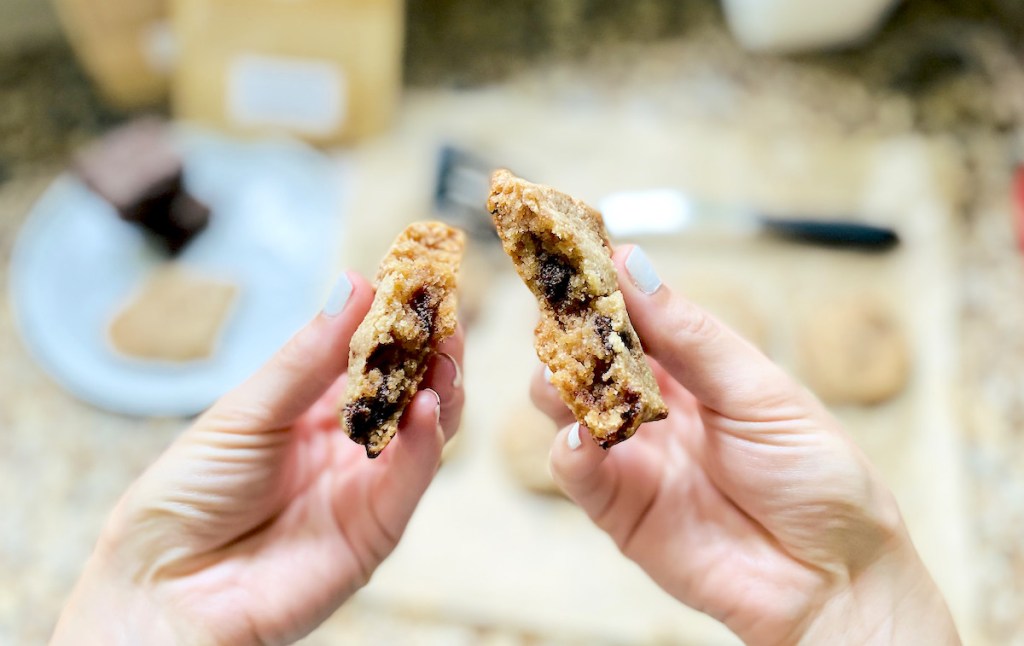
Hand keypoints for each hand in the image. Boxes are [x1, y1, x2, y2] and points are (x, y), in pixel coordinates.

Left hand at [52, 272, 464, 644]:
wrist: (163, 589)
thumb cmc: (188, 495)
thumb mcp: (247, 410)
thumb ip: (309, 357)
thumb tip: (354, 283)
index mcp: (310, 409)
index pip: (368, 355)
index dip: (394, 317)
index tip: (417, 275)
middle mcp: (346, 444)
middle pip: (406, 388)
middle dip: (430, 347)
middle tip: (444, 307)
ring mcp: (365, 486)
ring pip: (424, 429)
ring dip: (441, 386)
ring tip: (445, 348)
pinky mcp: (377, 529)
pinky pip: (412, 479)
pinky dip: (426, 442)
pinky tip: (427, 405)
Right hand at [532, 246, 959, 645]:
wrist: (836, 580)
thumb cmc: (817, 477)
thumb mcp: (760, 392)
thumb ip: (691, 336)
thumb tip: (631, 262)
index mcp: (693, 369)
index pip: (633, 314)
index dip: (600, 284)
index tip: (571, 253)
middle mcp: (655, 407)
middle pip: (587, 357)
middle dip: (569, 333)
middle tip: (562, 317)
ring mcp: (634, 457)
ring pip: (567, 408)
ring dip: (558, 386)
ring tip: (570, 378)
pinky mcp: (620, 510)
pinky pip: (577, 473)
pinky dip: (567, 451)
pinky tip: (581, 440)